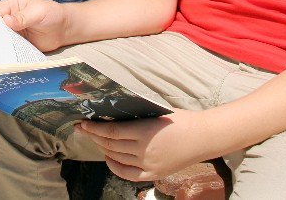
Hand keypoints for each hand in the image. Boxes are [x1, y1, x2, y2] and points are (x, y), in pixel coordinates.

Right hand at [0, 0, 68, 51]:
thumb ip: (22, 17)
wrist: (64, 28)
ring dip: (1, 46)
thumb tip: (6, 21)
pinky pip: (10, 48)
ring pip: (1, 39)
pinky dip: (8, 52)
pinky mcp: (18, 43)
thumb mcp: (37, 12)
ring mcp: (12, 32)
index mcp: (10, 5)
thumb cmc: (52, 13)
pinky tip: (6, 58)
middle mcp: (8, 18)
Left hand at [76, 110, 209, 182]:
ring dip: (102, 148)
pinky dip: (114, 166)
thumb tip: (111, 114)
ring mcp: (148, 164)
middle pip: (110, 145)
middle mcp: (143, 150)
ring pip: (117, 157)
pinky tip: (108, 157)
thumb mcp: (155, 112)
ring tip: (95, 139)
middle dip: (94, 136)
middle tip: (83, 129)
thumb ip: (134, 116)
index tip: (84, 123)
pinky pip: (127, 174)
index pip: (110, 131)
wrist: (201, 138)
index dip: (94, 128)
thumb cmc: (180, 120)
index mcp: (144, 131)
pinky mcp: (153, 174)